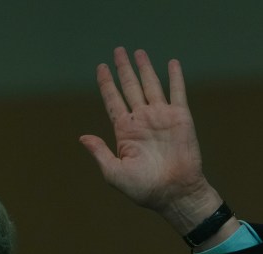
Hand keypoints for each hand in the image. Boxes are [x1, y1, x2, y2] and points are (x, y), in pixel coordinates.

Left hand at [80, 47, 230, 234]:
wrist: (174, 192)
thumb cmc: (144, 188)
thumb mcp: (114, 173)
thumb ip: (100, 153)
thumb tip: (83, 137)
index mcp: (125, 131)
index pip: (113, 101)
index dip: (106, 84)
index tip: (101, 68)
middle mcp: (142, 120)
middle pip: (130, 87)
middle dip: (123, 69)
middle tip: (118, 51)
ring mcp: (161, 117)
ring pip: (151, 85)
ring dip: (145, 68)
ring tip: (138, 52)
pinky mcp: (180, 118)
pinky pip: (177, 92)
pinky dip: (175, 77)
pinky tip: (171, 63)